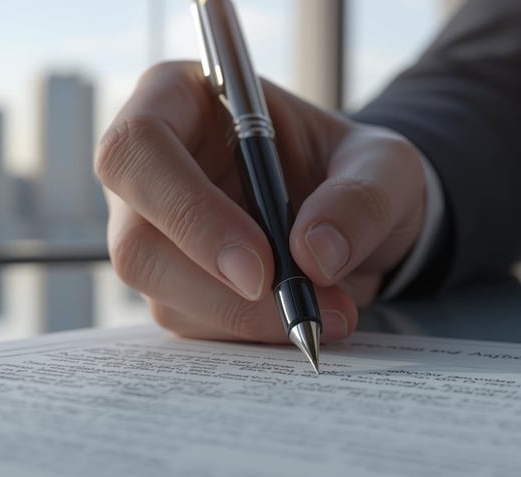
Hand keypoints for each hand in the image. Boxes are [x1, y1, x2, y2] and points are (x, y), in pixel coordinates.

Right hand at [96, 61, 425, 343]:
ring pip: (160, 293)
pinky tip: (300, 319)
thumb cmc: (356, 169)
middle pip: (135, 241)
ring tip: (327, 312)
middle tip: (299, 309)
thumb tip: (313, 253)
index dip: (187, 211)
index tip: (259, 266)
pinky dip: (247, 332)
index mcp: (178, 100)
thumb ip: (360, 199)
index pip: (139, 149)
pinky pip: (188, 321)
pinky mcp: (170, 282)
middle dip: (216, 287)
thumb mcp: (386, 167)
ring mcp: (152, 230)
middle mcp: (149, 168)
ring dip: (243, 318)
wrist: (359, 221)